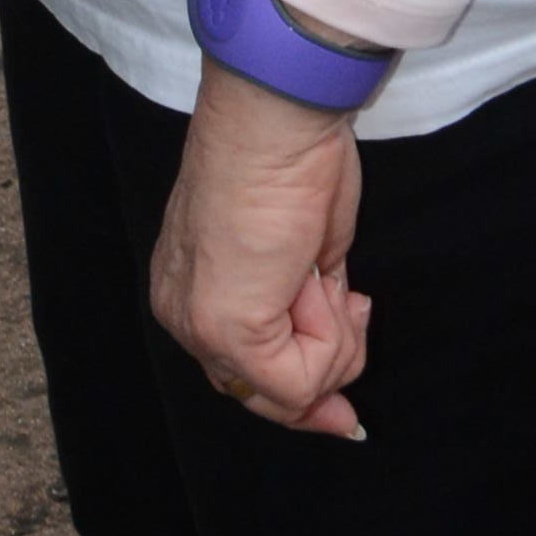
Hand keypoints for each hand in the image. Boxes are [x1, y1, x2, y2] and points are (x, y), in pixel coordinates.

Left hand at [149, 63, 372, 440]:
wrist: (275, 122)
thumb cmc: (289, 166)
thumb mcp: (302, 258)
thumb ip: (306, 322)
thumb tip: (339, 404)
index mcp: (189, 292)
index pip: (244, 378)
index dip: (302, 395)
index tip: (345, 413)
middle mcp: (184, 316)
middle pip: (264, 395)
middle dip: (325, 371)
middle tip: (351, 308)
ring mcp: (201, 327)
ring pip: (292, 390)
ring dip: (334, 335)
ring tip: (318, 268)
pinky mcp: (230, 329)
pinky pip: (302, 377)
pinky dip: (332, 333)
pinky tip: (320, 276)